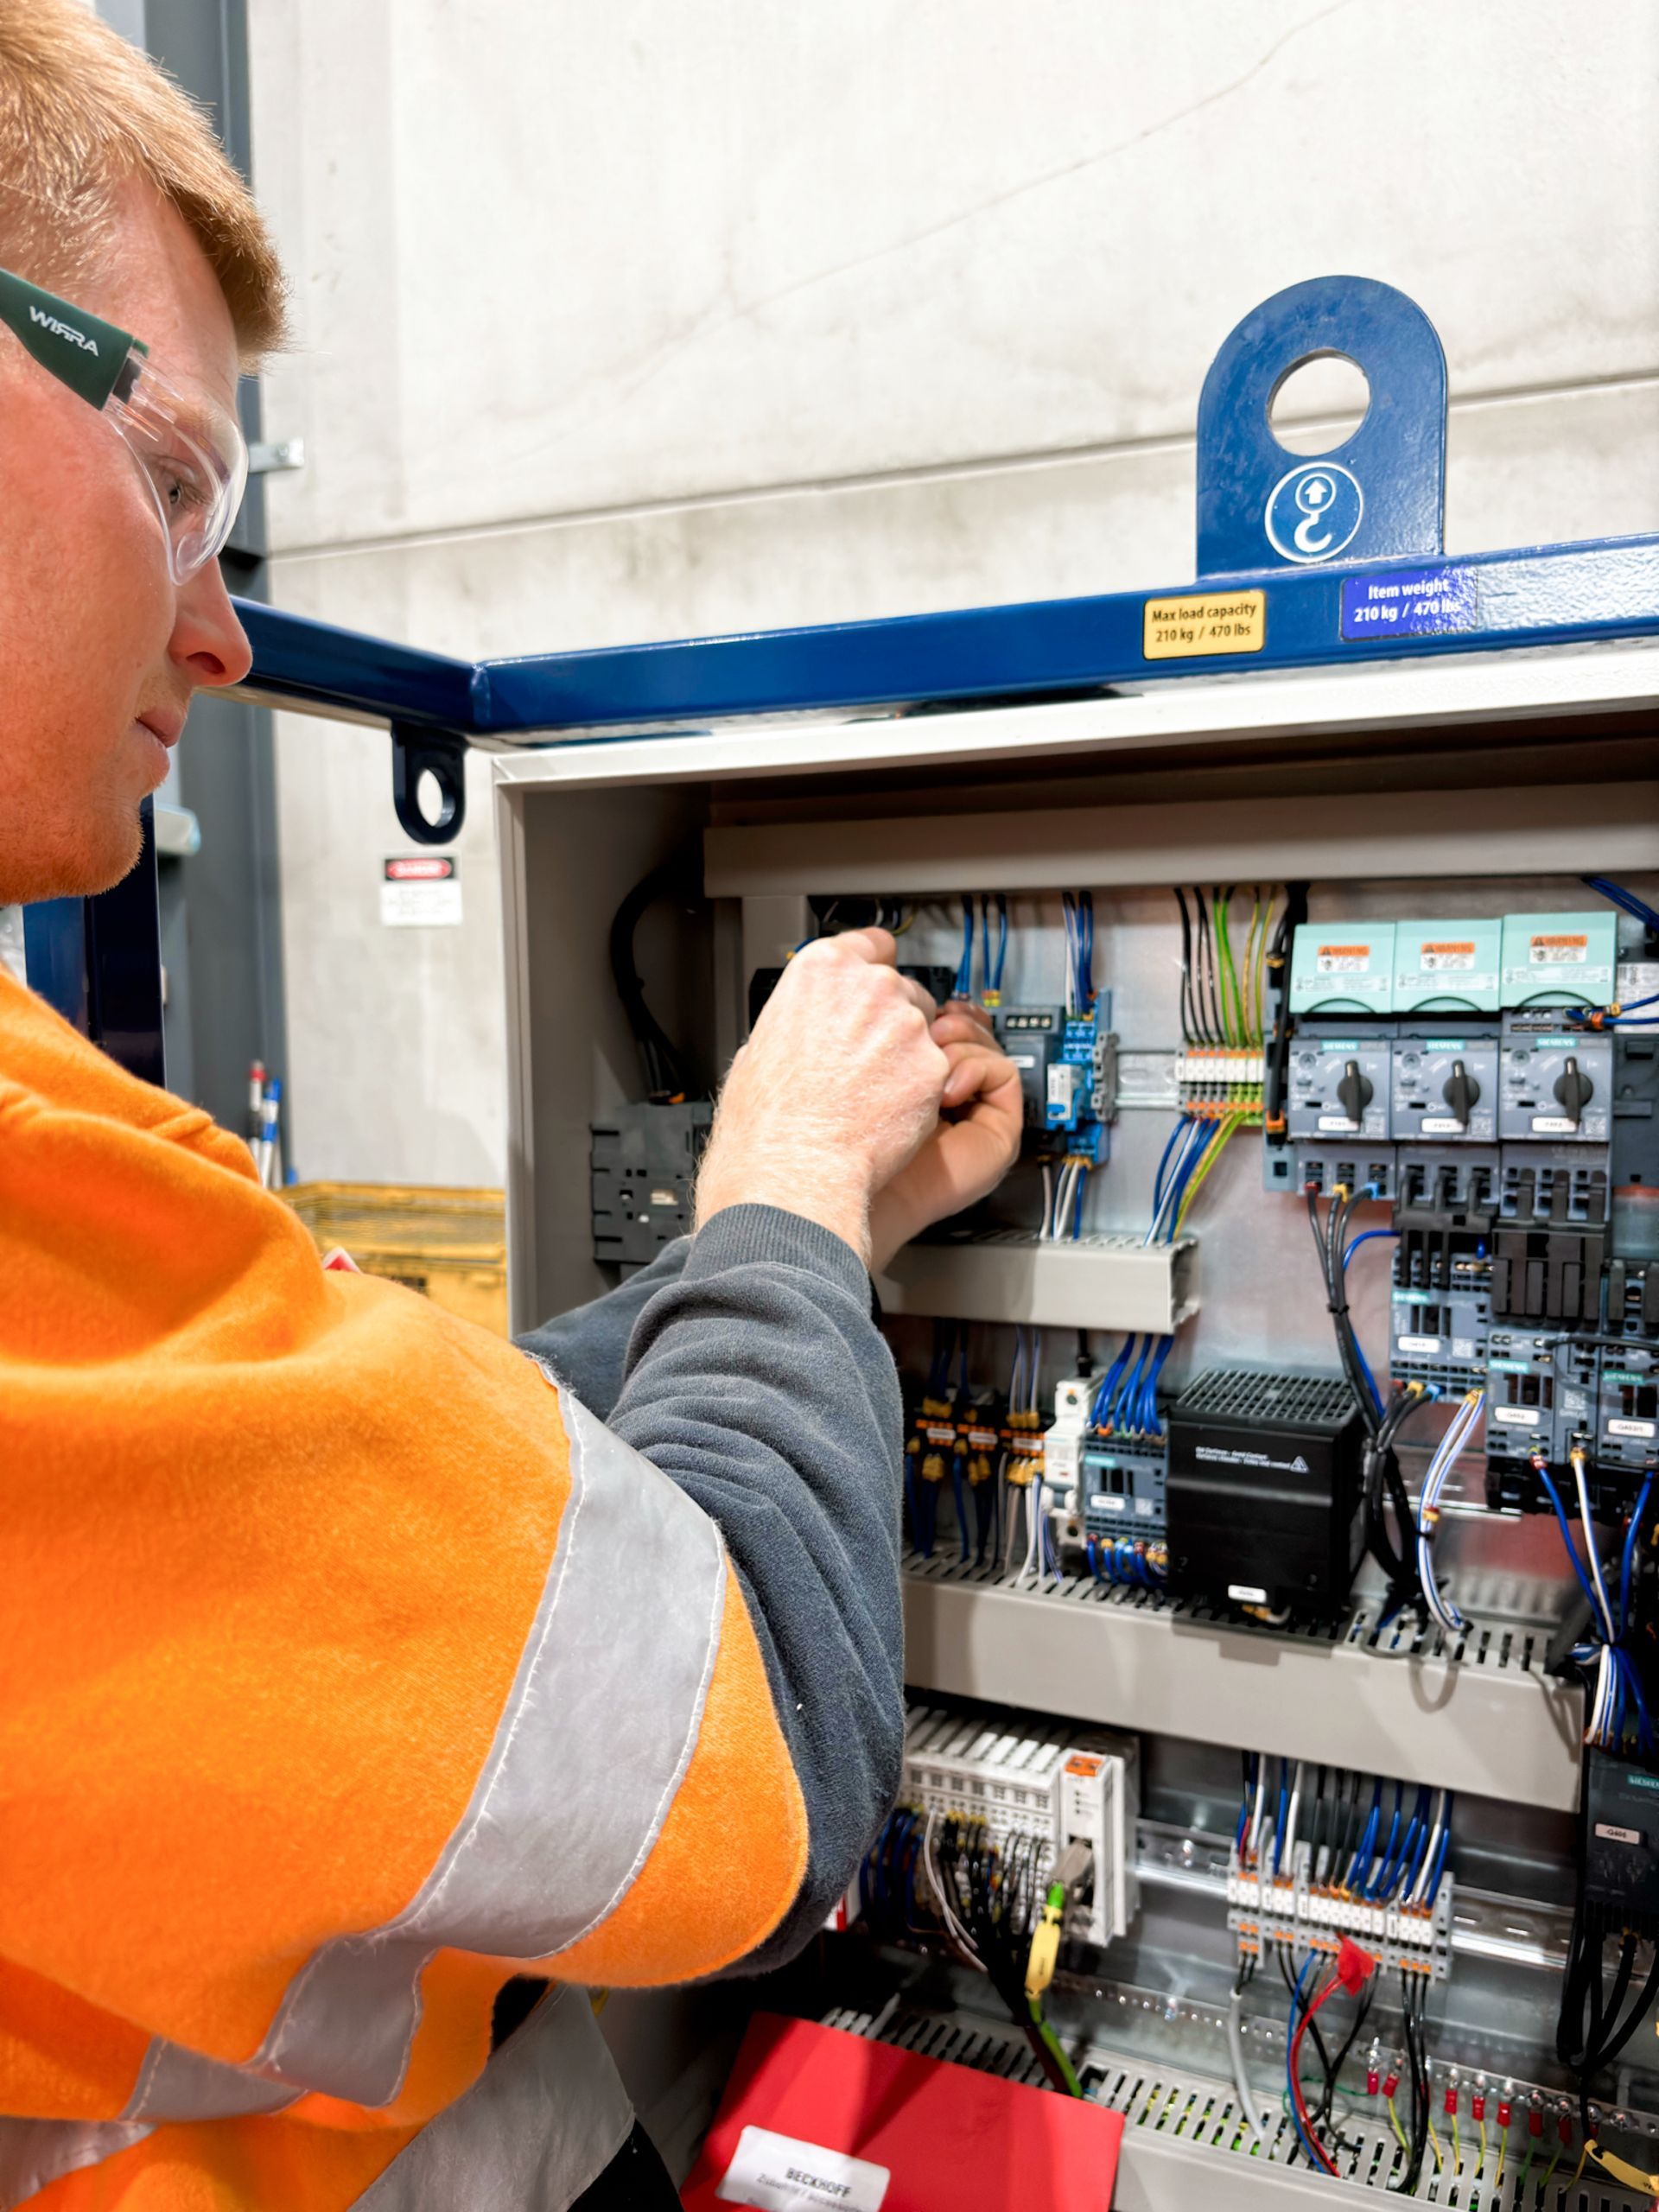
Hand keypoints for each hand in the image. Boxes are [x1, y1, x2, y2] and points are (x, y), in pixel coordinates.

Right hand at [694, 929, 948, 1263]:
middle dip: (889, 1020)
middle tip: (865, 1059)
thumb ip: (793, 1021)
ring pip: (922, 1031)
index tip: (877, 976)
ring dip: (906, 1056)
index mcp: (820, 972)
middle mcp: (868, 987)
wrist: (794, 1167)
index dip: (874, 965)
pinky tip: (887, 1112)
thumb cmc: (768, 1119)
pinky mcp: (931, 1065)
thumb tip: (797, 1028)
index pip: (869, 943)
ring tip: (871, 1095)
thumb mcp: (757, 1048)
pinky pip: (935, 1071)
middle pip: (900, 988)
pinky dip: (920, 1091)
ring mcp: (904, 1025)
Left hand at [867, 1003, 1023, 1273]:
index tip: (920, 996)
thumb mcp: (852, 1054)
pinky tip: (945, 1092)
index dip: (938, 1008)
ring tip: (932, 1064)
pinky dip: (975, 1068)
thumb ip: (867, 1017)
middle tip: (926, 1030)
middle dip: (947, 1021)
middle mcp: (945, 1097)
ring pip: (989, 1048)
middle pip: (970, 1032)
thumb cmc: (840, 1128)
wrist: (853, 1181)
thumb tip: (877, 961)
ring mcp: (974, 1114)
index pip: (942, 1027)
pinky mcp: (998, 1130)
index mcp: (911, 1078)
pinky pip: (1005, 1073)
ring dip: (959, 1045)